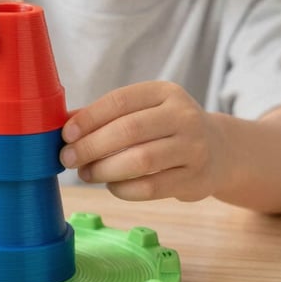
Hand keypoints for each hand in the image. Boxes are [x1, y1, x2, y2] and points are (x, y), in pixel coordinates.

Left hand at [59, 81, 225, 201]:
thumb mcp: (143, 111)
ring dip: (104, 170)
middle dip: (91, 147)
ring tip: (86, 174)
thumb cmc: (165, 129)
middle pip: (128, 131)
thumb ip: (106, 116)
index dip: (88, 118)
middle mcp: (183, 116)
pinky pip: (150, 188)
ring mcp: (193, 147)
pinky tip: (111, 185)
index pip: (119, 101)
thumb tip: (61, 125)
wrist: (218, 150)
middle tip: (68, 159)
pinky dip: (123, 189)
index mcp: (165, 92)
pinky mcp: (194, 178)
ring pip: (140, 161)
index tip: (65, 134)